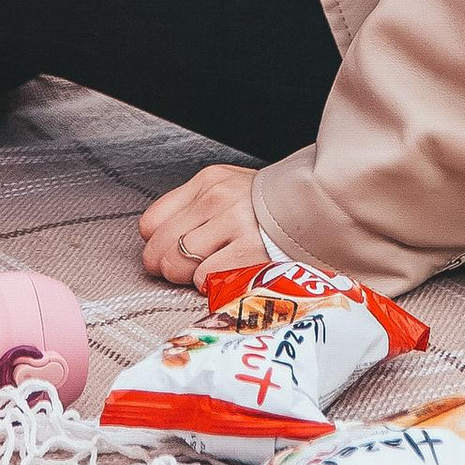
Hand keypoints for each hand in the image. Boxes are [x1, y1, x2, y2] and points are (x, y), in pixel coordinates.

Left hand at [139, 162, 263, 286]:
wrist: (312, 212)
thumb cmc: (264, 208)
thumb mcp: (225, 190)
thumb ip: (189, 207)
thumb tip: (153, 239)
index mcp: (208, 181)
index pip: (152, 221)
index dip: (154, 244)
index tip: (163, 252)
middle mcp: (218, 199)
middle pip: (161, 246)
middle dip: (164, 265)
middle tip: (178, 270)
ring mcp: (233, 225)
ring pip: (179, 263)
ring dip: (186, 275)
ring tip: (204, 270)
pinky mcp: (248, 252)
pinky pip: (206, 278)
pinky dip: (210, 284)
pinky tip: (225, 273)